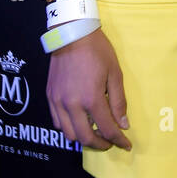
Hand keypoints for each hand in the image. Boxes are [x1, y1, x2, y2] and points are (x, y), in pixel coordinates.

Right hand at [46, 28, 130, 150]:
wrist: (72, 33)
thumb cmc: (97, 51)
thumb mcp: (115, 73)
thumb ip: (118, 102)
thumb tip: (123, 124)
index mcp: (91, 99)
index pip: (107, 129)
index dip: (118, 140)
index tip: (126, 145)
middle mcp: (72, 104)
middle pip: (85, 138)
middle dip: (100, 145)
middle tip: (110, 142)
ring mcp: (58, 101)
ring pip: (68, 134)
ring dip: (83, 138)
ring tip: (95, 133)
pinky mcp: (50, 96)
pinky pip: (57, 122)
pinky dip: (69, 128)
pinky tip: (78, 122)